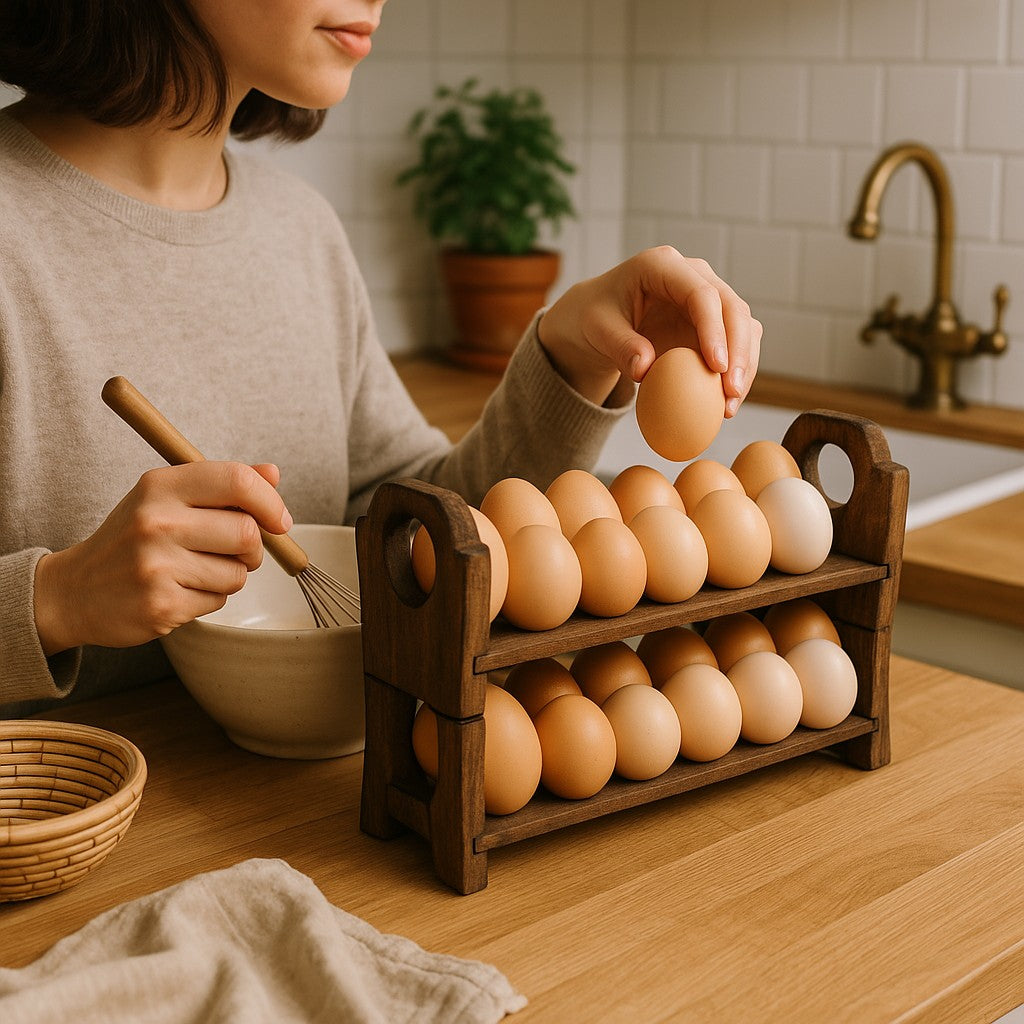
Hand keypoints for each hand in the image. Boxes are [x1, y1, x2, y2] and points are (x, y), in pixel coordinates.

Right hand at [33, 462, 291, 654]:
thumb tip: (273, 473)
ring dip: (229, 576)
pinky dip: (209, 599)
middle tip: (235, 552)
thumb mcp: (167, 499)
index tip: (279, 520)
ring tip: (195, 571)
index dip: (270, 502)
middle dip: (253, 549)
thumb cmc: (132, 540)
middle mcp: (156, 521)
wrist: (74, 591)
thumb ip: (222, 484)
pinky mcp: (161, 605)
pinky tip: (179, 590)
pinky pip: (219, 601)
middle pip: (247, 533)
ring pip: (238, 573)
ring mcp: (156, 565)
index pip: (237, 481)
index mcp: (160, 486)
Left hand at [537, 246, 761, 415]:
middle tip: (732, 391)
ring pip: (743, 325)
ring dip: (745, 365)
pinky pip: (736, 343)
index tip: (717, 367)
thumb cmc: (597, 317)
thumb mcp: (597, 329)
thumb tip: (645, 369)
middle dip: (739, 350)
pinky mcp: (714, 321)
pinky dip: (737, 371)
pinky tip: (727, 402)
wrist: (602, 318)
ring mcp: (708, 296)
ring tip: (730, 406)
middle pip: (732, 307)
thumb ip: (619, 346)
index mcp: (661, 266)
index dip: (713, 329)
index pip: (700, 293)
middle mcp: (692, 275)